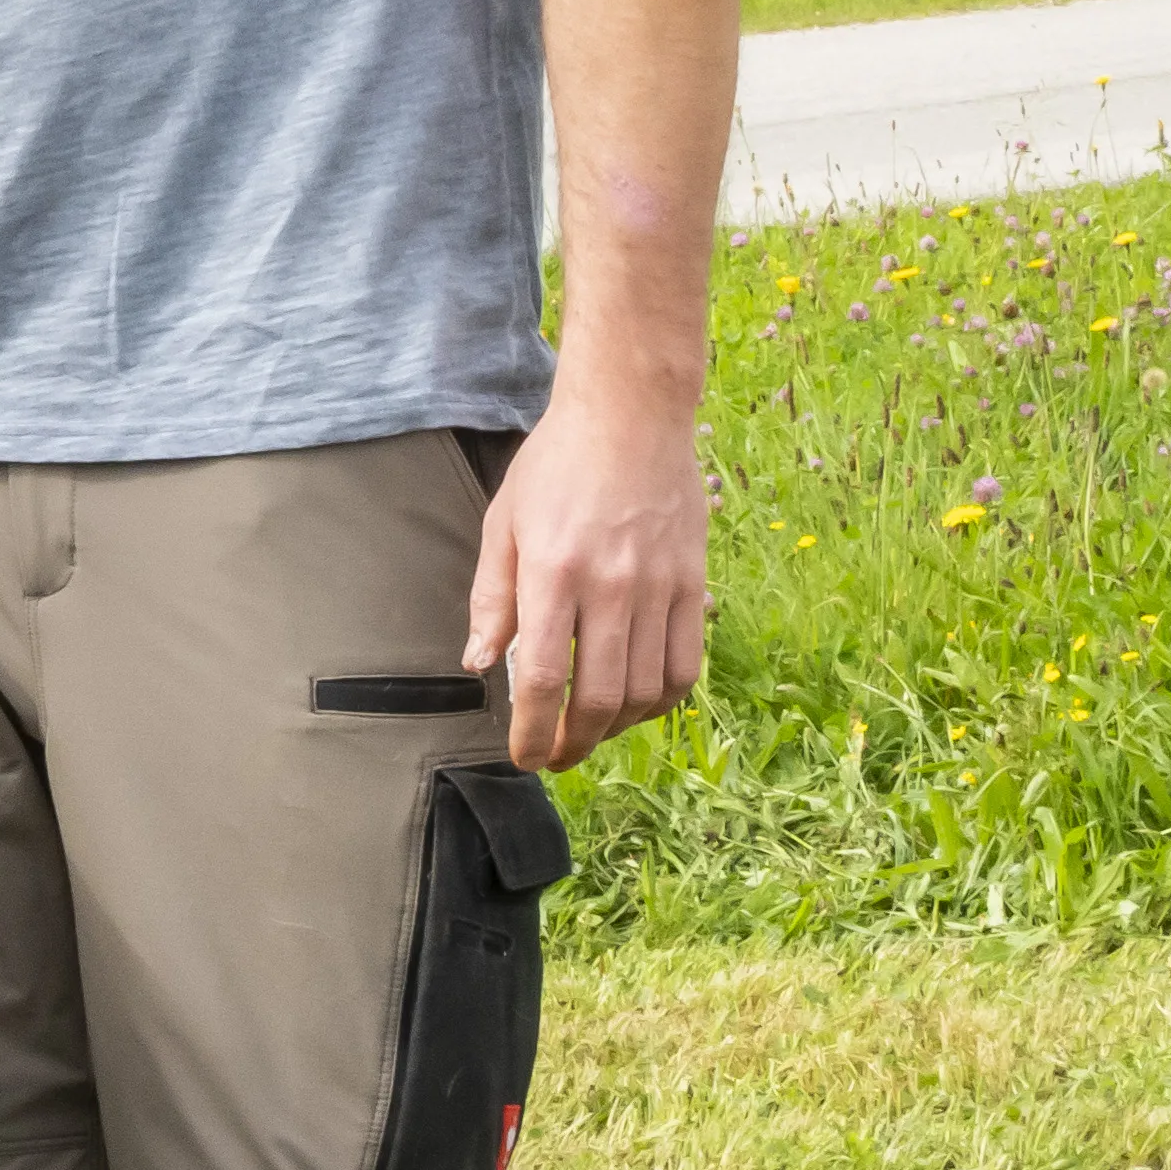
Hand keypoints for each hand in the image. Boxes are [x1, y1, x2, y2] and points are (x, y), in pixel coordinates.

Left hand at [462, 372, 706, 773]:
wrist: (631, 413)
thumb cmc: (557, 465)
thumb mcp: (504, 523)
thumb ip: (492, 598)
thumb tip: (478, 663)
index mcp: (553, 572)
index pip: (540, 680)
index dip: (530, 733)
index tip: (523, 756)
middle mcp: (610, 586)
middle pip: (597, 700)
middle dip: (572, 745)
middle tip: (554, 756)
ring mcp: (658, 587)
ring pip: (643, 693)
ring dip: (614, 730)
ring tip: (590, 732)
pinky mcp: (692, 583)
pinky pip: (685, 666)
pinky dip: (660, 701)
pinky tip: (636, 704)